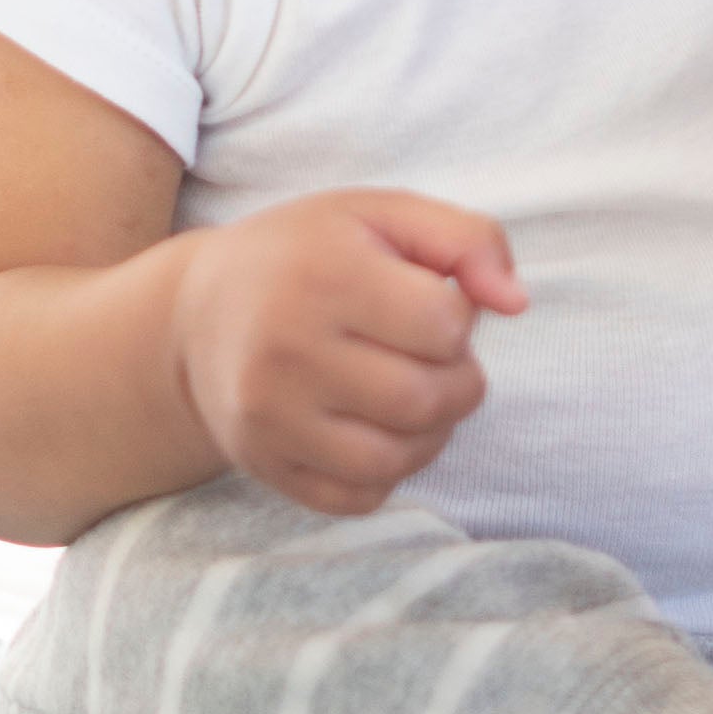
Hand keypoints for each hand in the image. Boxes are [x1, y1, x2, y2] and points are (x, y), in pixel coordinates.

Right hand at [173, 189, 529, 514]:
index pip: (444, 324)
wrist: (197, 314)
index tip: (429, 305)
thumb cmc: (308, 255)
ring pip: (395, 460)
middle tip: (437, 360)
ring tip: (416, 398)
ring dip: (431, 435)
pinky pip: (358, 498)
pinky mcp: (263, 463)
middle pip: (425, 399)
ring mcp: (269, 415)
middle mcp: (287, 347)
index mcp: (324, 272)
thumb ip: (467, 239)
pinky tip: (378, 432)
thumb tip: (516, 303)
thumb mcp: (381, 215)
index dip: (458, 318)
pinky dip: (387, 474)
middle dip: (458, 383)